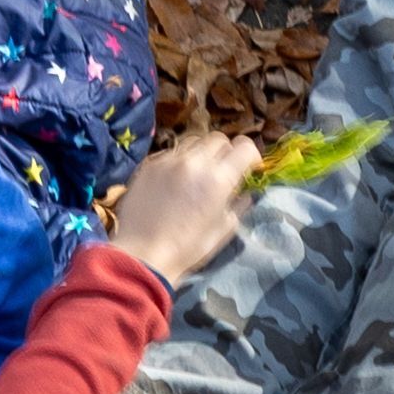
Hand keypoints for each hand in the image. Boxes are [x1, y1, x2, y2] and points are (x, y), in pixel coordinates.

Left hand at [106, 133, 262, 283]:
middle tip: (222, 169)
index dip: (251, 154)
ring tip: (197, 173)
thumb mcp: (223, 230)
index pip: (244, 147)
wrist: (142, 254)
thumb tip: (246, 192)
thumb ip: (238, 205)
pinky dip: (180, 161)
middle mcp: (195, 162)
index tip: (249, 165)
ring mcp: (170, 160)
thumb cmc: (187, 249)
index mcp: (218, 179)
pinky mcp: (150, 164)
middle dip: (226, 152)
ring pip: (194, 141)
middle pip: (219, 139)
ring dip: (202, 153)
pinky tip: (175, 180)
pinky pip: (172, 152)